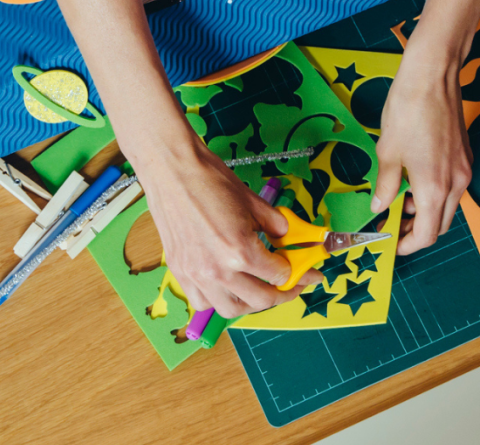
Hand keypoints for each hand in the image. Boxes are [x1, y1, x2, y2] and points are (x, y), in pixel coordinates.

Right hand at [136, 124, 322, 318]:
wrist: (172, 170)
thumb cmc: (210, 180)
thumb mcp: (253, 201)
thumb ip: (275, 225)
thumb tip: (288, 238)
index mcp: (240, 251)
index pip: (278, 275)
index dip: (298, 274)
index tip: (307, 274)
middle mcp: (218, 271)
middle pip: (259, 300)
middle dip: (280, 294)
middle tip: (288, 286)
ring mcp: (196, 274)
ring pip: (229, 309)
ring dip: (249, 304)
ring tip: (258, 291)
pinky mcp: (179, 271)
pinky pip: (202, 302)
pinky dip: (217, 300)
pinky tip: (226, 286)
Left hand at [370, 64, 472, 255]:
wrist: (433, 76)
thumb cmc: (408, 110)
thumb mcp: (387, 152)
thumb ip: (385, 185)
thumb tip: (379, 205)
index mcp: (435, 188)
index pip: (426, 235)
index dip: (408, 246)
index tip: (392, 243)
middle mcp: (456, 183)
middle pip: (440, 225)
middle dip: (417, 231)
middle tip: (394, 225)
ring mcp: (464, 169)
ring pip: (448, 206)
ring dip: (426, 211)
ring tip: (399, 199)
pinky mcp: (465, 155)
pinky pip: (452, 187)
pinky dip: (435, 192)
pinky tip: (414, 179)